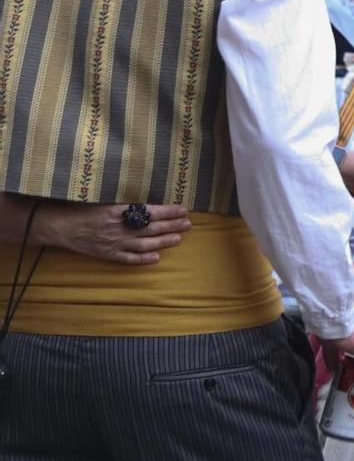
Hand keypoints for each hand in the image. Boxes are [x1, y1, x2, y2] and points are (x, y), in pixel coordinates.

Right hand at [31, 203, 192, 264]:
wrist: (59, 225)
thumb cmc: (81, 209)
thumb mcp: (104, 201)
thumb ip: (124, 204)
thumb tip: (148, 204)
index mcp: (118, 211)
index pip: (150, 211)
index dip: (168, 211)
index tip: (183, 210)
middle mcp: (119, 228)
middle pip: (151, 228)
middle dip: (172, 226)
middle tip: (188, 224)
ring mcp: (114, 243)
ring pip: (144, 244)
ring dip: (163, 242)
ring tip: (178, 238)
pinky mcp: (107, 254)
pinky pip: (128, 259)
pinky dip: (143, 259)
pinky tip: (156, 258)